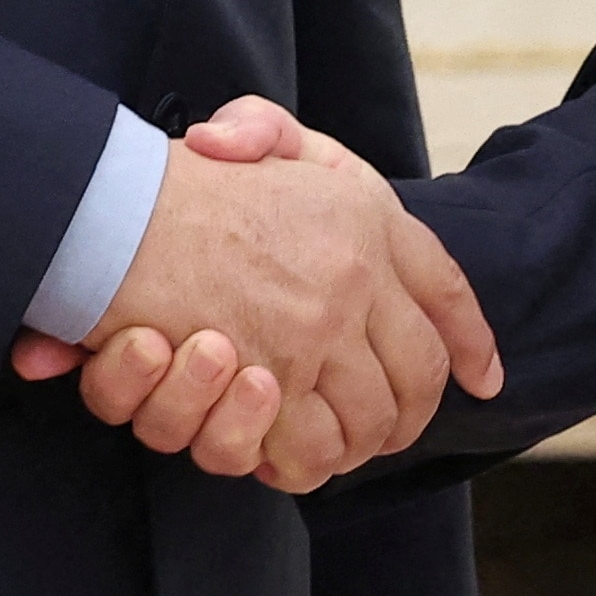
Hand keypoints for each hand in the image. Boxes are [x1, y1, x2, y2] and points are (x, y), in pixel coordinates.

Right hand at [1, 102, 498, 488]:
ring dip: (350, 449)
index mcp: (366, 213)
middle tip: (378, 436)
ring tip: (325, 450)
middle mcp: (356, 274)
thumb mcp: (248, 133)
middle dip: (404, 420)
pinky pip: (311, 448)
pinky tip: (279, 457)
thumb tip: (280, 183)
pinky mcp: (273, 383)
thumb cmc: (175, 178)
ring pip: (368, 423)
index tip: (486, 376)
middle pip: (418, 378)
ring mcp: (318, 331)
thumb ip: (269, 133)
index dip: (470, 341)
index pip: (446, 291)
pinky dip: (298, 463)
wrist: (109, 207)